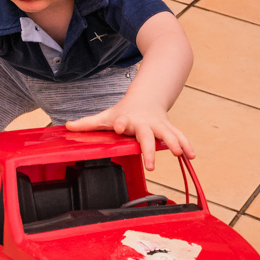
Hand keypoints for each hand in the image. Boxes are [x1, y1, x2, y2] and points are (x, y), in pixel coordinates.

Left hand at [65, 97, 194, 170]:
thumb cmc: (125, 111)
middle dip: (149, 148)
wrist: (147, 96)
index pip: (123, 121)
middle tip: (151, 163)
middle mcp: (145, 123)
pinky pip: (179, 136)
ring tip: (182, 155)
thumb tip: (67, 126)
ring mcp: (159, 125)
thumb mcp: (106, 116)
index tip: (119, 127)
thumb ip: (88, 123)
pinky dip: (187, 145)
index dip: (121, 124)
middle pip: (148, 135)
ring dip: (176, 143)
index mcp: (128, 119)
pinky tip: (192, 156)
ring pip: (169, 134)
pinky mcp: (169, 128)